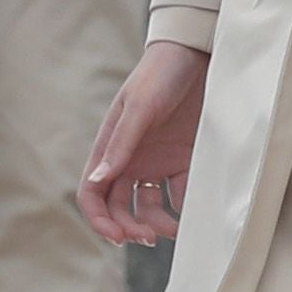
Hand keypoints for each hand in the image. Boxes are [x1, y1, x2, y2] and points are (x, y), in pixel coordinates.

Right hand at [77, 40, 208, 244]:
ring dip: (155, 223)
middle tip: (147, 238)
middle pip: (119, 206)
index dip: (99, 219)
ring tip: (171, 230)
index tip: (117, 236)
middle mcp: (131, 159)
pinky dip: (184, 209)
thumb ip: (121, 145)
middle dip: (128, 227)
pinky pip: (181, 194)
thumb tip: (97, 181)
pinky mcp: (185, 160)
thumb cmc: (160, 74)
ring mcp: (158, 162)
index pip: (93, 192)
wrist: (199, 53)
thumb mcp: (140, 108)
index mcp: (110, 147)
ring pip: (148, 207)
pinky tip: (193, 214)